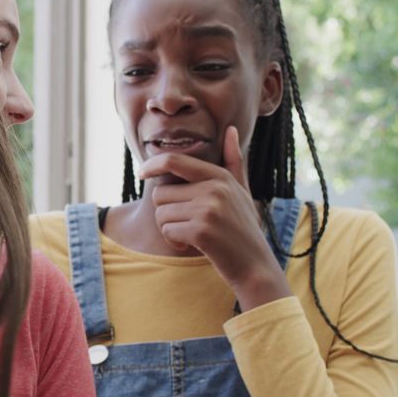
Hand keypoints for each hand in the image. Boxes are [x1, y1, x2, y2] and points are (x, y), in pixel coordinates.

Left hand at [139, 126, 291, 309]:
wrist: (256, 267)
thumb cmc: (243, 230)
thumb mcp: (242, 192)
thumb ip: (233, 162)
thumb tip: (231, 130)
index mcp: (220, 177)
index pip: (175, 161)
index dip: (152, 165)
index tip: (142, 173)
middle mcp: (214, 189)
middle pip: (161, 192)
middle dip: (165, 211)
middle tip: (184, 224)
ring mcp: (208, 209)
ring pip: (161, 213)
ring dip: (169, 228)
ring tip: (191, 235)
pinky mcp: (201, 231)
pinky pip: (167, 231)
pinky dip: (174, 241)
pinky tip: (190, 245)